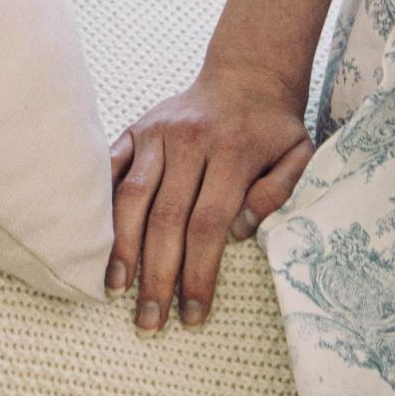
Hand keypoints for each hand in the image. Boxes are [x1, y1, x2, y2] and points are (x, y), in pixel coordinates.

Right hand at [106, 59, 315, 332]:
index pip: (209, 225)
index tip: (193, 316)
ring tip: (116, 290)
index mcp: (233, 152)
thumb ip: (279, 192)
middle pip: (167, 220)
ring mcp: (158, 133)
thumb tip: (240, 231)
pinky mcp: (136, 129)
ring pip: (132, 197)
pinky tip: (95, 242)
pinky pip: (110, 169)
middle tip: (149, 322)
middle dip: (157, 277)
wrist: (247, 73)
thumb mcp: (299, 154)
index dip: (198, 274)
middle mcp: (191, 142)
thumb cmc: (273, 127)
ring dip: (123, 248)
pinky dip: (101, 206)